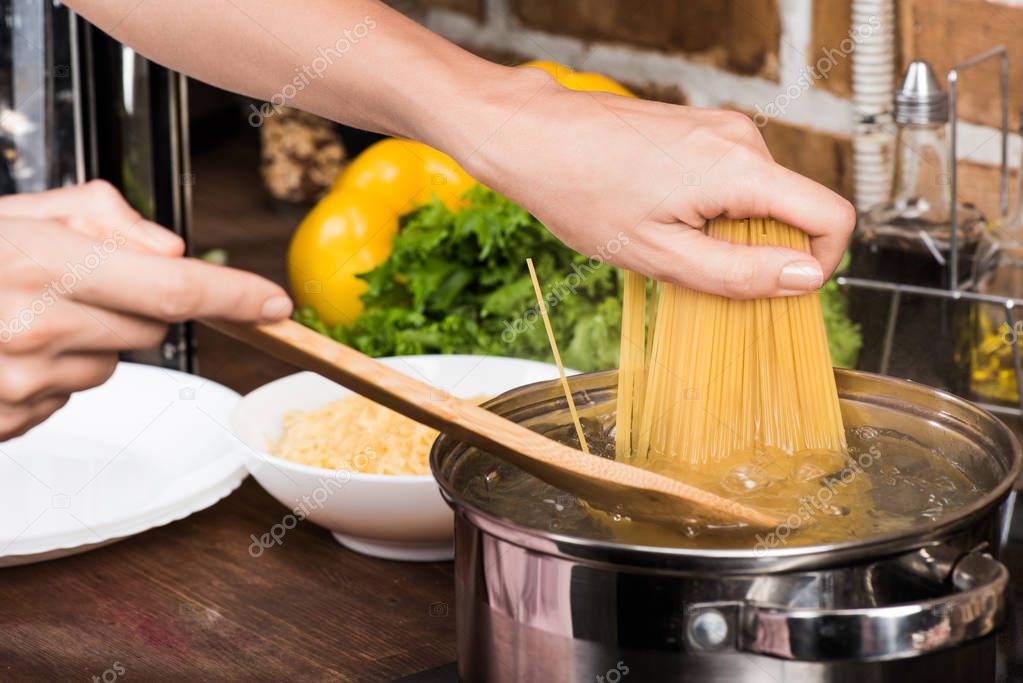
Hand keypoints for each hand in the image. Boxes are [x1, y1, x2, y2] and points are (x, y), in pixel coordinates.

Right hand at [0, 181, 291, 439]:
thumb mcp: (15, 210)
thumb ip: (100, 218)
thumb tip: (172, 251)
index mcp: (43, 265)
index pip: (172, 290)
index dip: (234, 297)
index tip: (276, 304)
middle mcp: (36, 328)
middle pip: (152, 329)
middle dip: (136, 304)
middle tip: (75, 281)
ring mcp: (20, 383)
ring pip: (113, 364)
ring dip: (90, 339)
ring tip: (22, 313)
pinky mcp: (8, 420)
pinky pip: (68, 395)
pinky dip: (54, 371)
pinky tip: (4, 346)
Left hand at [444, 68, 855, 298]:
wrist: (534, 138)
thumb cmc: (582, 192)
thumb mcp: (661, 255)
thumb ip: (739, 273)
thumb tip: (805, 280)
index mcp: (741, 167)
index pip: (832, 217)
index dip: (820, 265)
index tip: (777, 291)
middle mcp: (741, 138)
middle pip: (796, 210)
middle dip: (763, 252)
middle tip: (699, 269)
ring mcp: (721, 128)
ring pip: (763, 199)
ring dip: (732, 233)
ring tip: (670, 238)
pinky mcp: (701, 129)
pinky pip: (736, 181)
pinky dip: (715, 211)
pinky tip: (663, 217)